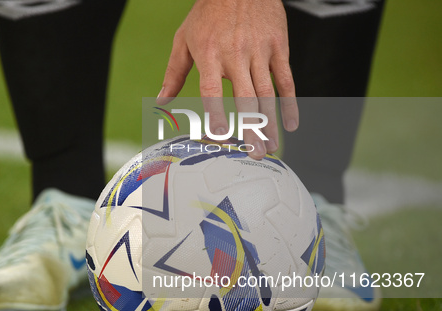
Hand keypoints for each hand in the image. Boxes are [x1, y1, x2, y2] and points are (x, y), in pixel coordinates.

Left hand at [157, 0, 297, 158]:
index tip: (220, 134)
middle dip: (252, 129)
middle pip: (245, 98)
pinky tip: (291, 123)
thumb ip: (173, 73)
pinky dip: (290, 102)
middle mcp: (236, 55)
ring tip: (272, 146)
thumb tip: (162, 101)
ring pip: (267, 93)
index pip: (212, 90)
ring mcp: (259, 51)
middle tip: (255, 153)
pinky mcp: (278, 47)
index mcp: (210, 55)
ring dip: (271, 123)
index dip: (217, 112)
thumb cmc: (209, 12)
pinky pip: (287, 79)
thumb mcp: (184, 39)